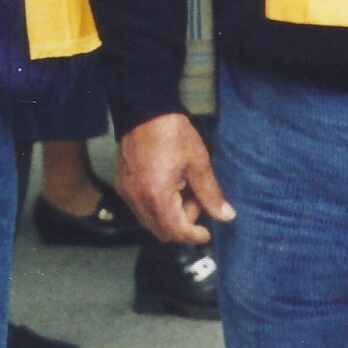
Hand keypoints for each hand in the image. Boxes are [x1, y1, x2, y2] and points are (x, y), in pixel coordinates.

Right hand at [115, 113, 234, 244]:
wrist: (144, 111)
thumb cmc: (173, 134)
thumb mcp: (198, 163)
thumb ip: (210, 194)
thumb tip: (226, 216)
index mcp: (157, 195)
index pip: (176, 231)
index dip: (194, 235)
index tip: (207, 232)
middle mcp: (138, 199)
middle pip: (162, 232)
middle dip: (182, 224)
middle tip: (195, 199)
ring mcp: (127, 193)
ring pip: (150, 222)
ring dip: (169, 216)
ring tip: (181, 189)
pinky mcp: (122, 185)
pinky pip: (140, 208)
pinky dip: (156, 207)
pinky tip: (167, 185)